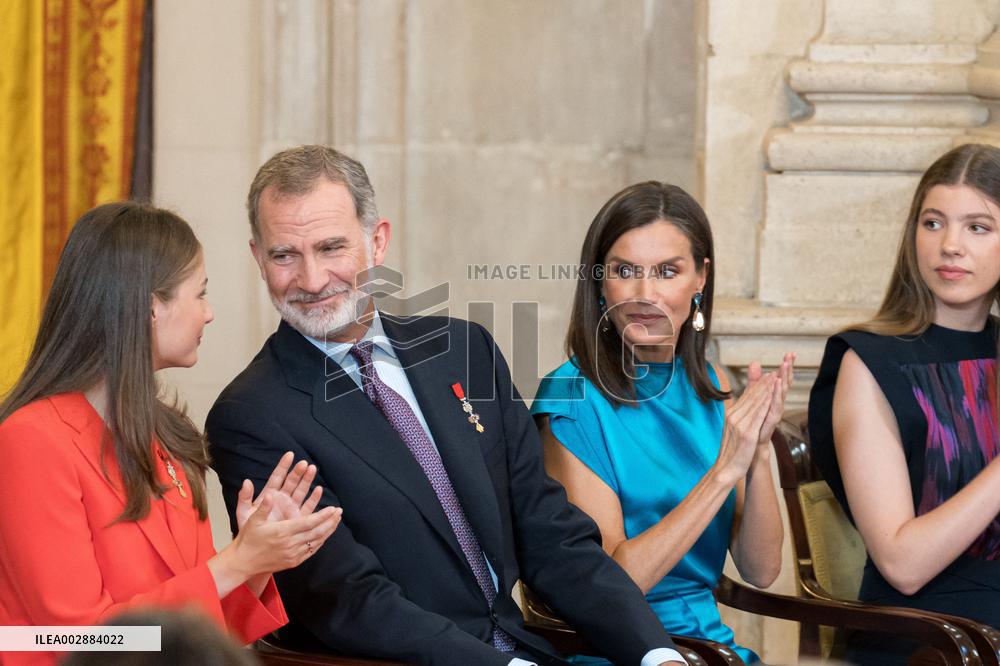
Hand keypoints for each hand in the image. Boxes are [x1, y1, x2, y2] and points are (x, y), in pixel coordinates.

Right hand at [231, 491, 341, 575]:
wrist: (243, 563)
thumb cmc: (248, 539)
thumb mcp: (253, 520)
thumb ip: (263, 507)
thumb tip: (270, 494)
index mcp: (282, 532)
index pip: (308, 523)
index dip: (323, 516)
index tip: (333, 508)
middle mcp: (290, 544)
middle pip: (316, 532)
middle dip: (330, 521)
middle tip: (340, 511)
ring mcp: (293, 554)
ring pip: (316, 542)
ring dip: (328, 531)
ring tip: (336, 520)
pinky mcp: (293, 562)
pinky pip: (311, 551)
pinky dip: (320, 541)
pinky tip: (326, 534)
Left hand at [235, 451, 323, 528]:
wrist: (256, 547)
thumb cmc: (249, 530)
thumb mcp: (243, 513)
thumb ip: (244, 498)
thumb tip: (246, 481)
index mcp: (269, 495)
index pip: (277, 477)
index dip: (283, 466)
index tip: (290, 454)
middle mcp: (282, 499)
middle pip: (292, 482)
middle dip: (298, 472)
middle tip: (304, 463)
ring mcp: (291, 507)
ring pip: (301, 491)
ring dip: (307, 480)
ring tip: (313, 469)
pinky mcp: (298, 518)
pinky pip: (308, 506)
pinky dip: (314, 498)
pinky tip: (319, 490)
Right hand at [713, 371, 775, 485]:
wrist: (725, 468)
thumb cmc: (731, 451)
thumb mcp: (734, 430)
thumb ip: (740, 416)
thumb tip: (743, 407)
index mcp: (731, 414)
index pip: (745, 396)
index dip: (757, 385)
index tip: (767, 376)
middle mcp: (734, 416)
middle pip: (750, 397)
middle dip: (763, 384)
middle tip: (773, 372)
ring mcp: (740, 424)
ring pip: (755, 403)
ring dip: (766, 389)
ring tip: (775, 379)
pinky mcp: (747, 433)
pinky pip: (758, 415)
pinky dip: (765, 403)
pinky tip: (772, 396)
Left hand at [746, 352, 794, 449]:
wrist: (751, 448)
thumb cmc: (754, 424)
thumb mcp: (753, 399)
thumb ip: (754, 382)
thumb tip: (756, 362)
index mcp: (772, 399)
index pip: (781, 379)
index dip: (786, 366)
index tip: (790, 353)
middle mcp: (776, 405)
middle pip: (784, 383)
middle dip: (788, 369)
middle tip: (791, 354)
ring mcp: (774, 413)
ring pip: (781, 392)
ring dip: (784, 378)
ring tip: (785, 364)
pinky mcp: (770, 421)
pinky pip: (774, 405)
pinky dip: (776, 393)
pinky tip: (777, 382)